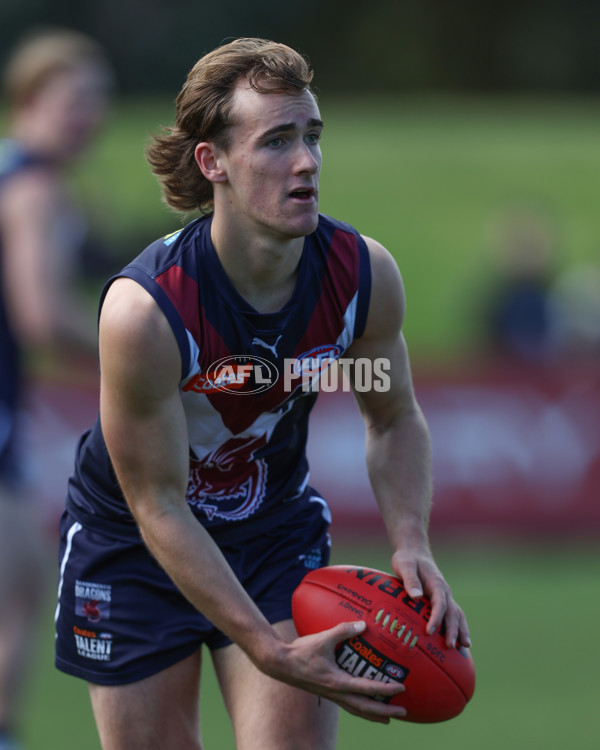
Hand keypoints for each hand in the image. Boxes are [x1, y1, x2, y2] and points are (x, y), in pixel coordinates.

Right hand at [263, 620, 407, 723]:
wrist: (280, 663)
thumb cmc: (301, 651)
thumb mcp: (323, 638)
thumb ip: (343, 630)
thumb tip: (363, 624)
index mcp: (337, 681)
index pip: (367, 688)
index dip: (385, 689)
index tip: (401, 688)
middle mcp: (336, 693)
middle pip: (365, 709)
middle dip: (385, 712)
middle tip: (403, 713)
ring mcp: (331, 696)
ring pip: (357, 711)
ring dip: (374, 715)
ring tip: (388, 718)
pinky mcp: (327, 694)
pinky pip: (348, 705)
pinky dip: (361, 709)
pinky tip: (364, 704)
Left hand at [391, 548, 470, 649]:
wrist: (414, 552)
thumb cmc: (408, 559)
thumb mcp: (405, 566)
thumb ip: (410, 580)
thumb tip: (416, 597)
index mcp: (436, 583)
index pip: (440, 603)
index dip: (436, 618)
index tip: (429, 632)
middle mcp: (444, 591)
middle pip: (452, 612)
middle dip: (453, 630)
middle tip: (450, 646)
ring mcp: (445, 595)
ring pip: (457, 614)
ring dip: (461, 629)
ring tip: (465, 647)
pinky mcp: (442, 599)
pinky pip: (453, 614)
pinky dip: (458, 626)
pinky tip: (458, 640)